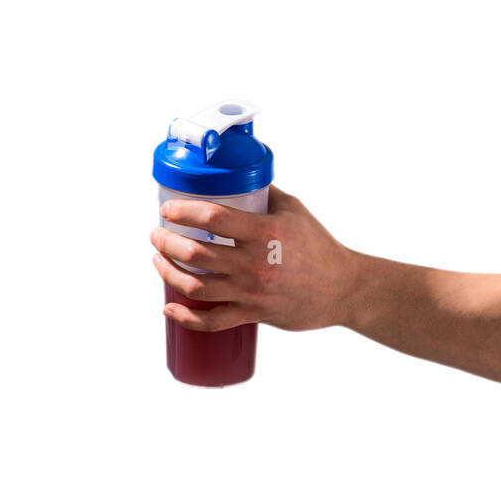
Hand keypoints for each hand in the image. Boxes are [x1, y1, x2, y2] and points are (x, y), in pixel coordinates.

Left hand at [149, 185, 359, 331]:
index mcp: (266, 232)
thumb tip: (238, 179)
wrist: (343, 288)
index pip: (212, 218)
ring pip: (195, 286)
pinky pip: (212, 321)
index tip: (168, 209)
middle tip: (157, 234)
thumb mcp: (295, 211)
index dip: (182, 212)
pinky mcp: (254, 314)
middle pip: (195, 254)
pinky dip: (185, 317)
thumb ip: (265, 194)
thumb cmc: (320, 247)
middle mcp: (255, 263)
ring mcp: (253, 292)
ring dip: (168, 272)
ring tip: (159, 260)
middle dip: (166, 242)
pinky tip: (169, 307)